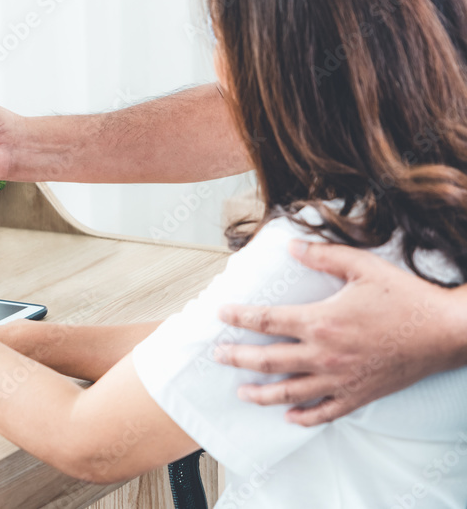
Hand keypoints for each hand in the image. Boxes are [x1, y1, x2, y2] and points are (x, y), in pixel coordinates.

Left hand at [215, 240, 460, 425]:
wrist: (445, 332)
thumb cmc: (404, 297)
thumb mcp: (362, 266)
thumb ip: (322, 255)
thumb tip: (290, 245)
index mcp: (321, 322)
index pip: (267, 320)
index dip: (239, 317)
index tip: (220, 314)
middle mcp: (325, 355)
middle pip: (268, 360)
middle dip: (237, 357)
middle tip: (217, 354)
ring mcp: (341, 379)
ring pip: (290, 393)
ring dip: (261, 393)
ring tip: (241, 391)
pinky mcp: (359, 395)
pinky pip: (325, 412)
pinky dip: (304, 416)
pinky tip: (289, 415)